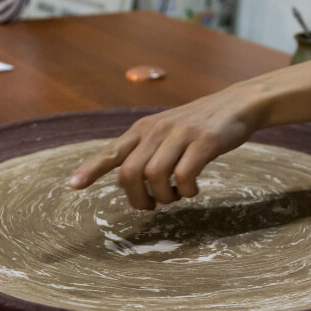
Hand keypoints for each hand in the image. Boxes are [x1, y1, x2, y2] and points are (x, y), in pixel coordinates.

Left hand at [68, 86, 260, 209]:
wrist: (236, 104)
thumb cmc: (198, 125)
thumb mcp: (165, 130)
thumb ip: (145, 150)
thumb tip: (127, 181)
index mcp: (143, 129)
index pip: (111, 150)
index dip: (91, 169)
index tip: (73, 185)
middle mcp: (157, 130)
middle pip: (130, 173)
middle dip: (137, 199)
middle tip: (150, 206)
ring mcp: (180, 135)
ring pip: (156, 177)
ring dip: (164, 197)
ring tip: (176, 196)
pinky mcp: (204, 143)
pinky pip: (185, 176)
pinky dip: (187, 191)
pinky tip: (193, 189)